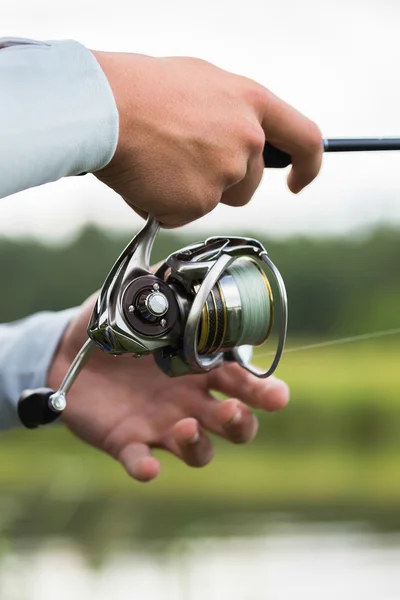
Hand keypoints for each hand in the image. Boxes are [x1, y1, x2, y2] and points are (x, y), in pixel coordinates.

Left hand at [47, 294, 288, 481]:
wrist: (67, 350)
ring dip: (199, 445)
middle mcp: (189, 400)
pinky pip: (142, 462)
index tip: (277, 396)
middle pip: (234, 424)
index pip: (243, 382)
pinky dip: (146, 468)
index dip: (264, 391)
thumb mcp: (140, 298)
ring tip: (186, 427)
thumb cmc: (114, 325)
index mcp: (199, 367)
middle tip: (233, 410)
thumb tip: (195, 262)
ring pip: (199, 451)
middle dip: (242, 422)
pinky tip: (147, 466)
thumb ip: (168, 283)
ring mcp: (161, 424)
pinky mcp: (128, 441)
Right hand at [92, 51, 321, 227]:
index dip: (307, 165)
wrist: (105, 109)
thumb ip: (231, 111)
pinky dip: (165, 205)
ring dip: (193, 192)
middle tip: (184, 162)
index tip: (297, 181)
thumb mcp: (202, 83)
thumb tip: (237, 133)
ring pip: (216, 201)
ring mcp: (223, 174)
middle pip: (249, 183)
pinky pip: (184, 214)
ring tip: (160, 163)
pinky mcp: (197, 203)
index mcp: (251, 103)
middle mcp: (246, 141)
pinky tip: (147, 178)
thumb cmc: (142, 89)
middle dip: (224, 182)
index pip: (305, 140)